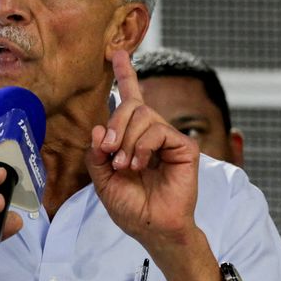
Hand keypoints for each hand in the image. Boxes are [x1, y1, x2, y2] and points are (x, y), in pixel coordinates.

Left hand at [85, 50, 199, 255]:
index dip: (125, 75)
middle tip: (110, 152)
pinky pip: (158, 131)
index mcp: (132, 136)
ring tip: (125, 166)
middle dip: (115, 125)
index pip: (130, 99)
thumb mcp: (101, 178)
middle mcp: (152, 132)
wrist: (151, 227)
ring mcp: (169, 138)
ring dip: (127, 141)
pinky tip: (140, 165)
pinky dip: (142, 147)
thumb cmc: (130, 205)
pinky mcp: (184, 147)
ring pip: (144, 116)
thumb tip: (99, 128)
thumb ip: (97, 152)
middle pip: (132, 105)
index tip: (117, 53)